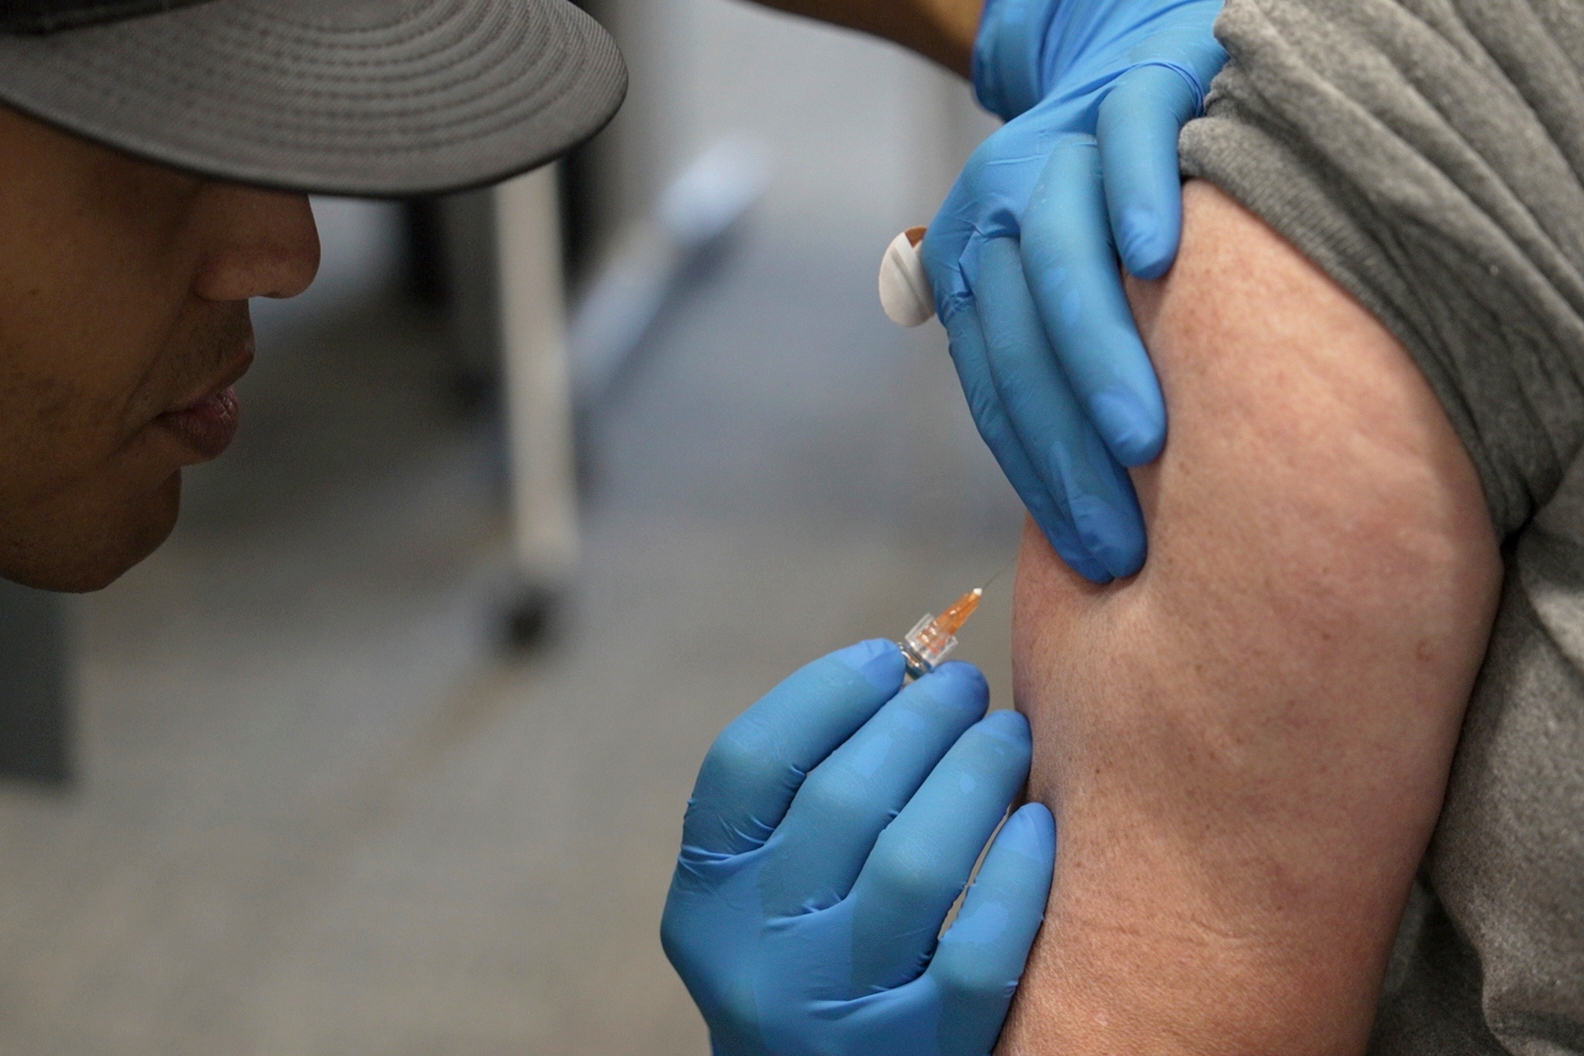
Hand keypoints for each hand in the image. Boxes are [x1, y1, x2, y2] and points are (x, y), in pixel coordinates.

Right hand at [661, 639, 1055, 1055]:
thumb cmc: (812, 969)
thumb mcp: (770, 896)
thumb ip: (807, 805)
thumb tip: (907, 679)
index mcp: (708, 899)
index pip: (748, 763)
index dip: (822, 693)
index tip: (887, 658)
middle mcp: (756, 955)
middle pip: (842, 799)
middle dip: (918, 720)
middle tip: (965, 686)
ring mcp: (835, 1010)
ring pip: (915, 864)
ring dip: (973, 776)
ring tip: (1006, 737)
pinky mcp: (918, 1054)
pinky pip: (978, 952)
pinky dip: (1015, 877)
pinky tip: (1037, 826)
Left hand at [921, 0, 1225, 580]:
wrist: (1144, 56)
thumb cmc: (1123, 214)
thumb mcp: (1071, 289)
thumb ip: (1057, 368)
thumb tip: (1083, 506)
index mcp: (975, 266)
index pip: (996, 389)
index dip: (1039, 478)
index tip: (1092, 558)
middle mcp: (1002, 205)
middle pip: (1019, 337)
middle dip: (1066, 447)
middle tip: (1124, 536)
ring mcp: (1065, 142)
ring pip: (1059, 250)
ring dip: (1095, 350)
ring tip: (1144, 443)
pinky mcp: (1139, 85)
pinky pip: (1128, 141)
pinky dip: (1138, 196)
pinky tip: (1159, 260)